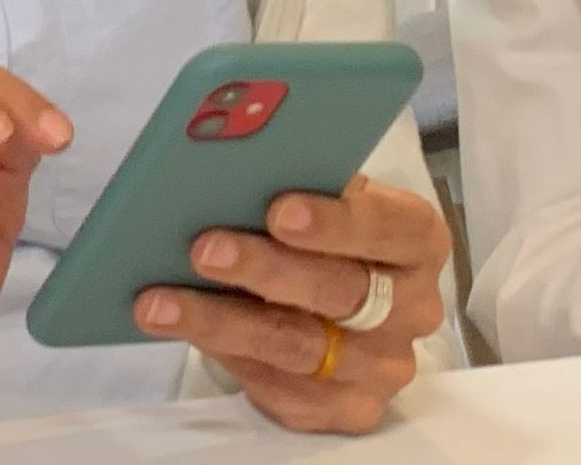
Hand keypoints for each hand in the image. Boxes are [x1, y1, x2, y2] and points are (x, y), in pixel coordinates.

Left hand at [141, 177, 449, 432]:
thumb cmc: (326, 237)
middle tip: (205, 250)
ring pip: (300, 346)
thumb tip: (233, 170)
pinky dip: (227, 356)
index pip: (390, 229)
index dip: (337, 222)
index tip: (279, 210)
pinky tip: (184, 331)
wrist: (337, 305)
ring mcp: (383, 366)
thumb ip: (301, 185)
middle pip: (341, 292)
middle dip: (266, 270)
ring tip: (163, 302)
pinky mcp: (349, 409)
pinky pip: (283, 389)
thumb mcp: (326, 199)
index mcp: (417, 242)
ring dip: (225, 322)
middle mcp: (412, 308)